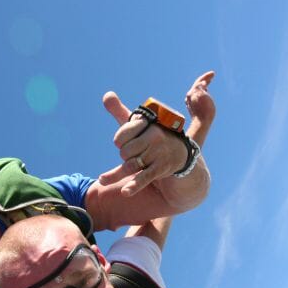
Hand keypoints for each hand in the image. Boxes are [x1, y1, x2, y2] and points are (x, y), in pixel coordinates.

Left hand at [98, 70, 215, 195]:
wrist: (181, 155)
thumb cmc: (154, 138)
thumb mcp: (139, 124)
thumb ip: (120, 111)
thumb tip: (106, 95)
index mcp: (149, 123)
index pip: (121, 136)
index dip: (121, 141)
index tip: (128, 140)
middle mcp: (154, 136)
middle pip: (124, 152)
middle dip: (126, 156)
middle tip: (136, 154)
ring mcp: (158, 153)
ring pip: (130, 164)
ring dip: (122, 171)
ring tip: (111, 176)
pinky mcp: (161, 169)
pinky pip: (144, 178)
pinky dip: (134, 186)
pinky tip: (125, 192)